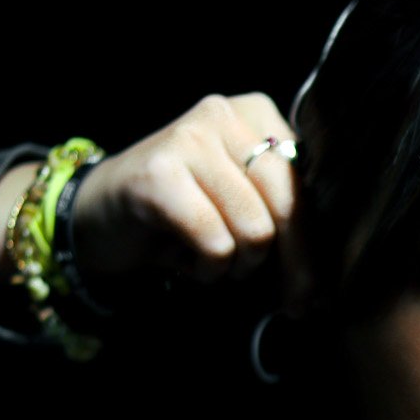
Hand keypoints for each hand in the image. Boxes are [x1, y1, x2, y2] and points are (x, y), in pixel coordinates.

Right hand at [69, 93, 311, 315]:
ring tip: (213, 261)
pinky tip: (187, 261)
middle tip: (294, 306)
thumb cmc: (179, 216)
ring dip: (238, 266)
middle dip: (296, 267)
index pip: (308, 184)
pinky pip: (214, 241)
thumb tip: (323, 288)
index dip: (316, 245)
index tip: (314, 291)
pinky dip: (206, 267)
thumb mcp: (241, 206)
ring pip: (255, 228)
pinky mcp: (158, 173)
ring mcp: (189, 138)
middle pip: (289, 204)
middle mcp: (225, 113)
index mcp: (256, 114)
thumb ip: (284, 222)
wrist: (97, 216)